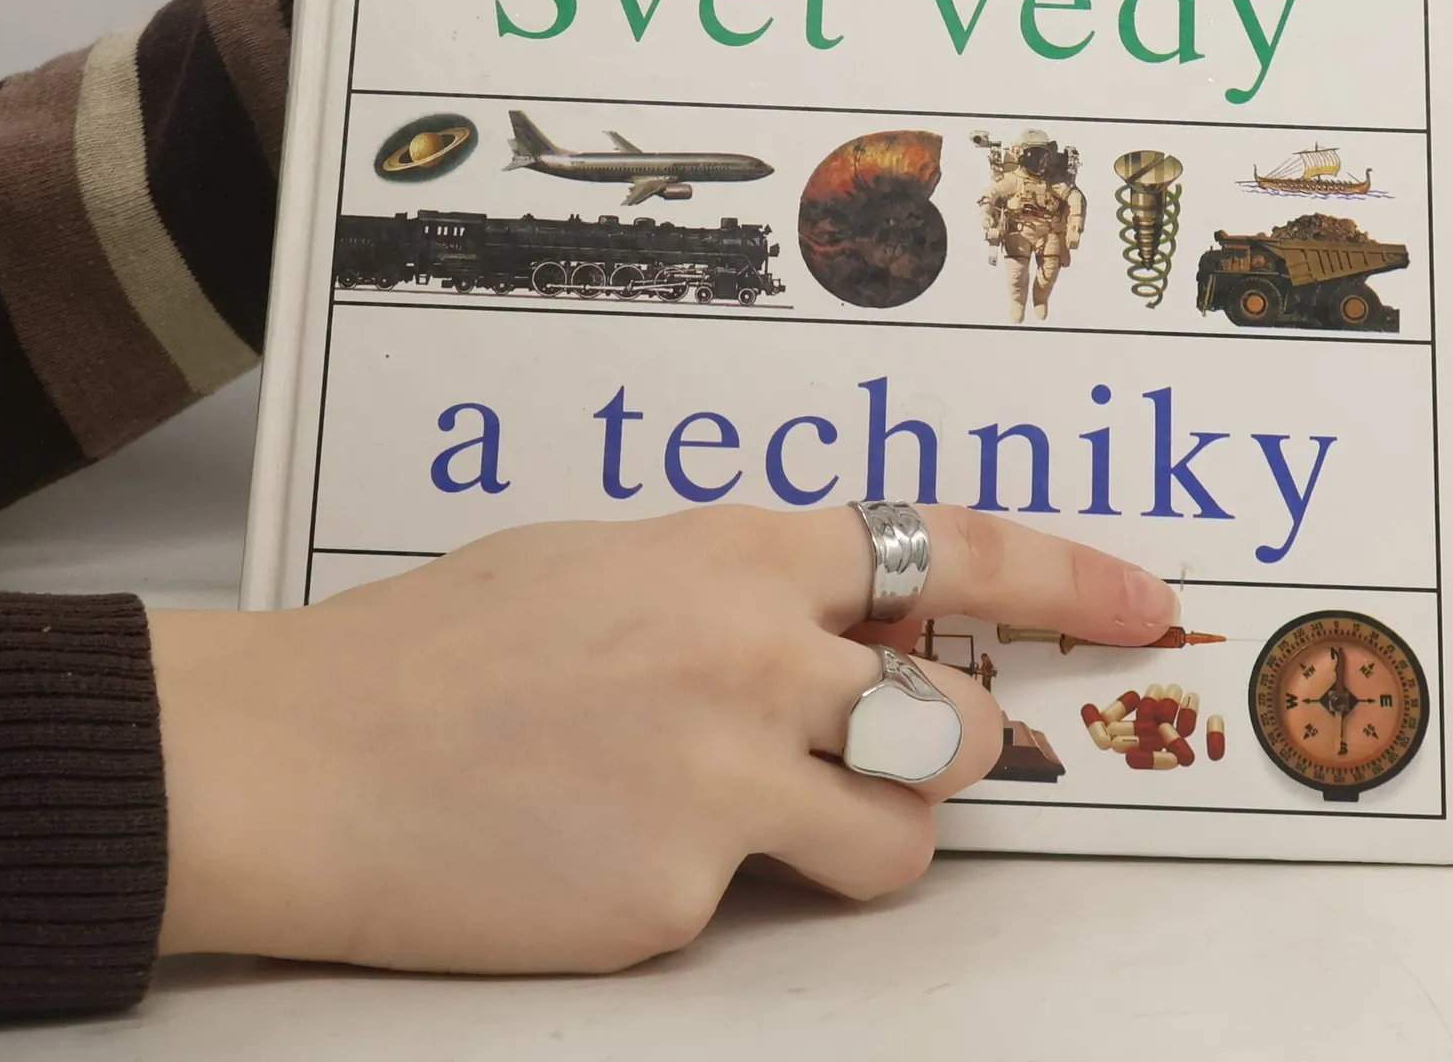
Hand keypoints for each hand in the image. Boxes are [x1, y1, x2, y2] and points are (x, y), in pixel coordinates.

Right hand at [151, 506, 1174, 972]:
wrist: (304, 755)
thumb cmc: (441, 645)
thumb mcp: (602, 562)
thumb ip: (730, 587)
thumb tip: (831, 620)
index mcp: (732, 556)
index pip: (946, 549)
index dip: (1067, 579)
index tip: (1148, 604)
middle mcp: (752, 657)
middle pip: (951, 720)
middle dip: (950, 749)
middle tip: (888, 753)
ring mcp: (721, 778)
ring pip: (902, 838)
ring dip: (867, 841)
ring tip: (753, 824)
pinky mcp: (676, 895)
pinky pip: (757, 903)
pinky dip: (712, 889)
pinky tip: (606, 857)